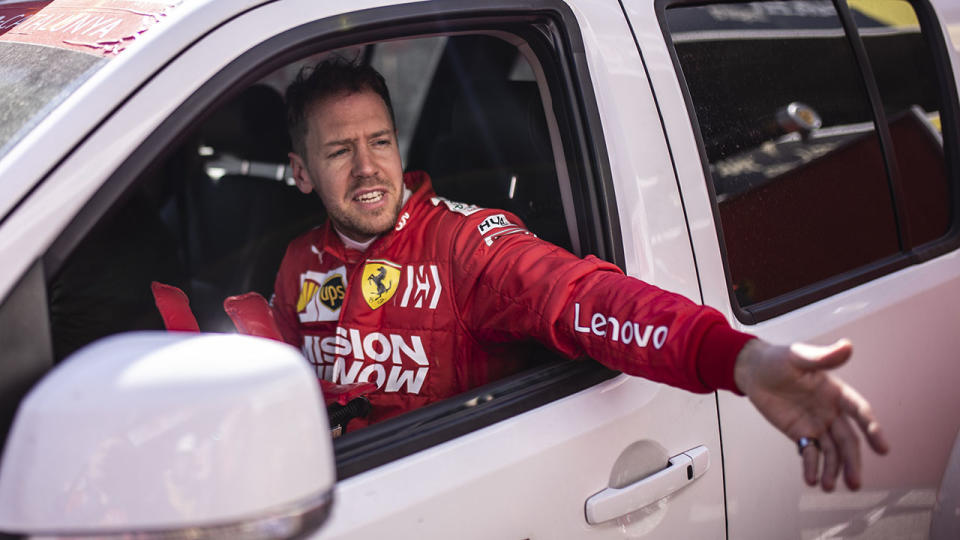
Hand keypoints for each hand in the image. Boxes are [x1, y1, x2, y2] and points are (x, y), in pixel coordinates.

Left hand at [733, 339, 888, 491]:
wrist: (753, 371)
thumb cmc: (778, 359)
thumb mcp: (798, 356)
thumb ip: (822, 357)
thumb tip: (847, 346)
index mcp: (836, 392)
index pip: (859, 412)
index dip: (871, 428)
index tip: (882, 447)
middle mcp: (831, 411)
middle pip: (847, 441)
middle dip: (852, 462)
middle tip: (855, 483)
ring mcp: (817, 424)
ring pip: (831, 451)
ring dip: (832, 469)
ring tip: (828, 486)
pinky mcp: (800, 433)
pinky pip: (810, 453)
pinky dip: (811, 466)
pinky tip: (811, 479)